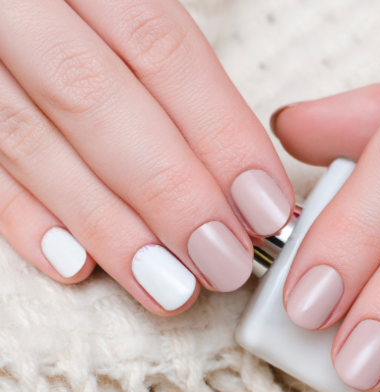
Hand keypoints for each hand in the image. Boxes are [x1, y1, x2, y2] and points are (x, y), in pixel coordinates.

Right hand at [0, 0, 293, 314]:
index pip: (162, 49)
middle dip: (170, 192)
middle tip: (224, 261)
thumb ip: (165, 60)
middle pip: (98, 100)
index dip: (219, 133)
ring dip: (108, 225)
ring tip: (167, 285)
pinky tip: (75, 265)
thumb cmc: (77, 2)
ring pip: (32, 141)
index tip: (265, 205)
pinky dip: (23, 216)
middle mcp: (21, 4)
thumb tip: (240, 166)